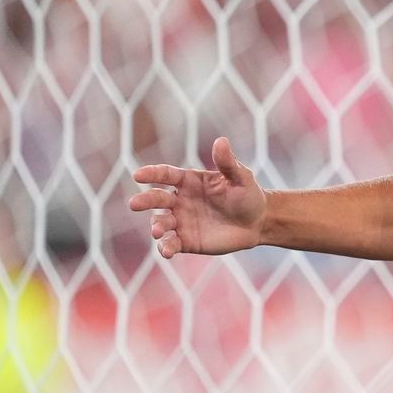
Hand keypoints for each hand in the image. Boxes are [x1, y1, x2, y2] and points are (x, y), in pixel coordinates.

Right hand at [128, 136, 267, 257]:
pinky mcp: (186, 240)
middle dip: (145, 201)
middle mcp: (180, 200)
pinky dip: (165, 247)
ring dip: (156, 226)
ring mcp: (181, 221)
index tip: (138, 175)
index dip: (151, 174)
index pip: (165, 175)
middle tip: (134, 204)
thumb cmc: (247, 195)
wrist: (257, 222)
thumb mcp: (240, 177)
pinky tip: (166, 251)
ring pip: (161, 223)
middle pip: (157, 199)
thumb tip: (221, 141)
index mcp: (188, 181)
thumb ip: (228, 163)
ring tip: (158, 231)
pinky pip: (171, 243)